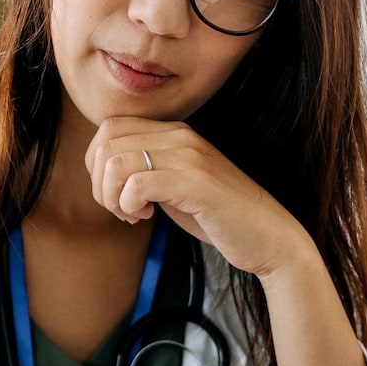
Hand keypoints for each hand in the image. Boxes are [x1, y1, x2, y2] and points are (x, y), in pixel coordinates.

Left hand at [84, 117, 315, 279]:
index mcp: (174, 132)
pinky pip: (137, 184)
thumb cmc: (219, 217)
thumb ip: (146, 171)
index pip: (109, 128)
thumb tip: (103, 172)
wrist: (268, 237)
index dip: (97, 165)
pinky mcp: (195, 182)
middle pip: (105, 142)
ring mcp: (189, 156)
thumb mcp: (174, 185)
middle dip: (100, 183)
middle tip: (122, 209)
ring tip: (134, 214)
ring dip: (113, 197)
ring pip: (115, 162)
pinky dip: (130, 205)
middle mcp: (180, 136)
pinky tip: (147, 217)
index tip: (119, 195)